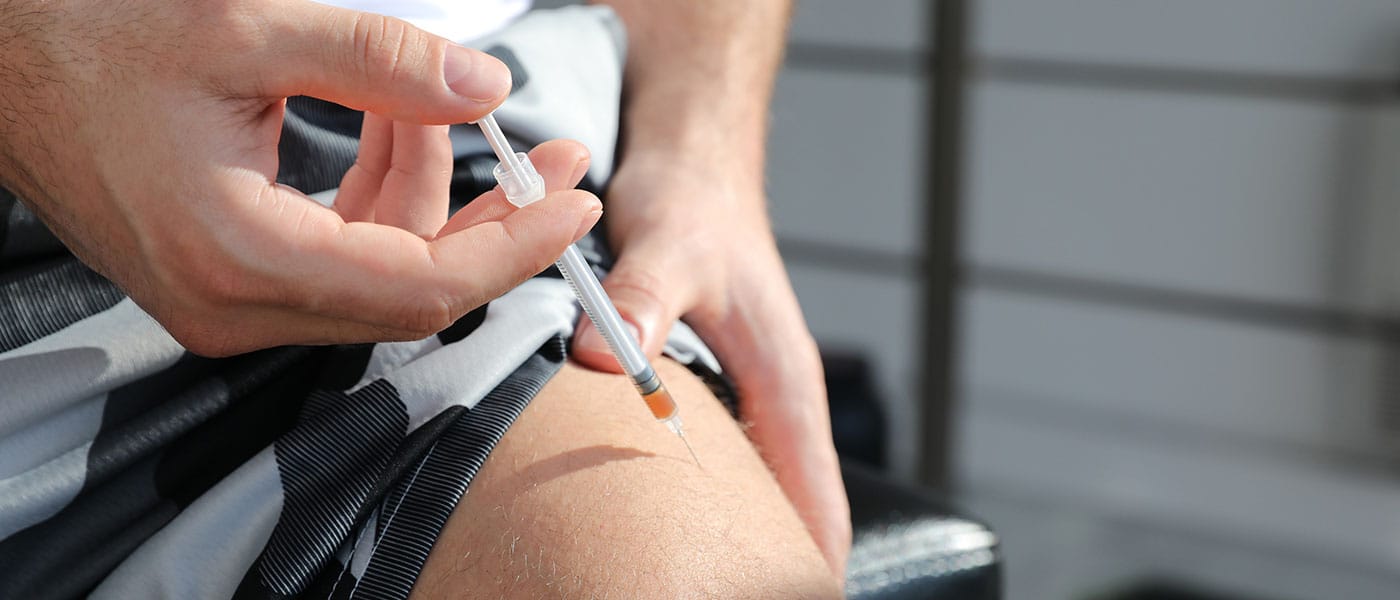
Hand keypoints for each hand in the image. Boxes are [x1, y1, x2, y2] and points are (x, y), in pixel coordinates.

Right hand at [0, 1, 599, 355]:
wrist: (6, 61)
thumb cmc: (99, 39)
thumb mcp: (250, 28)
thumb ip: (383, 62)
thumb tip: (492, 90)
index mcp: (236, 256)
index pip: (421, 288)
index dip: (512, 248)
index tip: (573, 201)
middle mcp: (234, 305)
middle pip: (412, 290)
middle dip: (489, 220)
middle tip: (548, 154)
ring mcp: (229, 303)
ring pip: (381, 270)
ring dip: (428, 189)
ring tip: (427, 101)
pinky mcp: (228, 281)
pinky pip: (342, 256)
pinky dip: (382, 195)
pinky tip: (388, 125)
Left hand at [571, 153, 851, 573]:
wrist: (695, 162)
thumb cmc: (696, 202)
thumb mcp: (669, 244)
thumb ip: (642, 301)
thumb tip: (608, 363)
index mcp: (786, 381)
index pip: (818, 499)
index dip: (809, 566)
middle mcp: (777, 397)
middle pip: (794, 510)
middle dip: (773, 564)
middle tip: (722, 599)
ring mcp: (750, 394)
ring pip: (761, 487)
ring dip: (744, 535)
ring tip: (701, 583)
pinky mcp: (717, 385)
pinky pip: (726, 459)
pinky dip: (709, 498)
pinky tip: (670, 521)